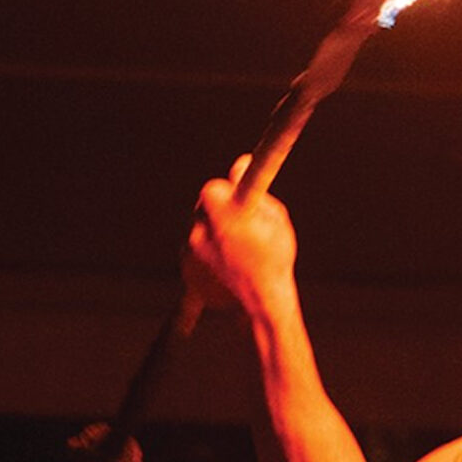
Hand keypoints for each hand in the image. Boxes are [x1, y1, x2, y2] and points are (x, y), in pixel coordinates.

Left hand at [185, 157, 298, 316]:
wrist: (262, 298)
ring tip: (236, 242)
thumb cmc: (276, 258)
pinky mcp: (185, 259)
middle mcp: (206, 231)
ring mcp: (192, 247)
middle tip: (240, 217)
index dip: (226, 188)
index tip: (235, 189)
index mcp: (231, 219)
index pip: (214, 188)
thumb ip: (254, 190)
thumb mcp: (277, 221)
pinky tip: (225, 253)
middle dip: (221, 205)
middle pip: (204, 203)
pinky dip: (206, 241)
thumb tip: (239, 163)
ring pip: (198, 220)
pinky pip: (194, 238)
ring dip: (213, 224)